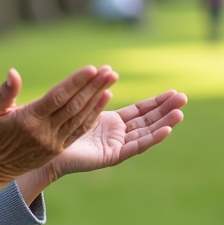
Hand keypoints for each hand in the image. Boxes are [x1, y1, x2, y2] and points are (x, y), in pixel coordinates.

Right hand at [0, 65, 116, 215]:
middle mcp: (44, 131)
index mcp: (29, 119)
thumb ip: (4, 91)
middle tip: (109, 70)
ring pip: (81, 117)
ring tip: (111, 79)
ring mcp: (54, 141)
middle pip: (74, 105)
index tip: (91, 69)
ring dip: (98, 97)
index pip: (56, 98)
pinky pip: (81, 129)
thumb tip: (13, 72)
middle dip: (93, 86)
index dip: (75, 83)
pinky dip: (94, 113)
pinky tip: (105, 98)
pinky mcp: (60, 148)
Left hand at [22, 90, 186, 193]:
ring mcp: (116, 146)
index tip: (173, 92)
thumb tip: (109, 68)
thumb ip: (93, 88)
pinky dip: (151, 139)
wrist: (40, 151)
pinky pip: (135, 146)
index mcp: (111, 123)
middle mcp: (117, 135)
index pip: (140, 111)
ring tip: (180, 111)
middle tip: (184, 97)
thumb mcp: (77, 103)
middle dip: (165, 109)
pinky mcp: (111, 156)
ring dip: (163, 122)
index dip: (156, 102)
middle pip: (147, 121)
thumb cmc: (53, 127)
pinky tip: (166, 129)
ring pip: (145, 133)